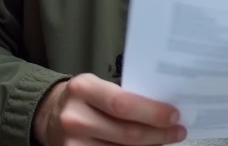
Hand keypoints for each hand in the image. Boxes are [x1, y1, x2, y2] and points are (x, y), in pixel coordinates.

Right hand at [34, 73, 186, 145]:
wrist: (49, 114)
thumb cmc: (84, 98)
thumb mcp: (98, 86)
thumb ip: (124, 97)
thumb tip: (164, 110)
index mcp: (83, 89)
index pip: (123, 104)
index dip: (152, 113)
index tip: (174, 115)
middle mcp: (75, 118)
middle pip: (127, 133)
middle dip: (159, 134)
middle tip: (178, 131)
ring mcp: (73, 144)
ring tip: (164, 140)